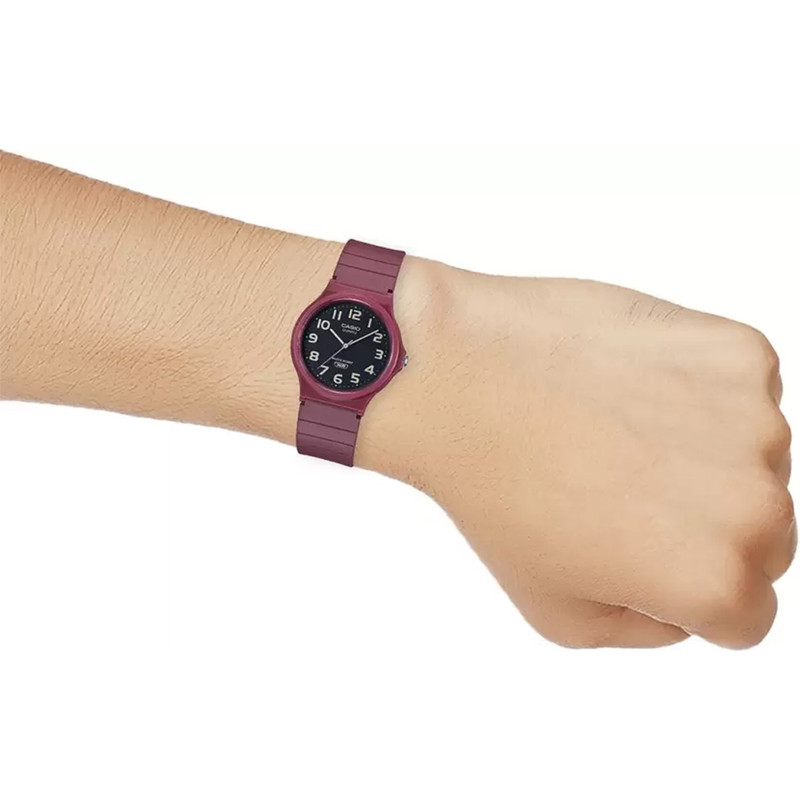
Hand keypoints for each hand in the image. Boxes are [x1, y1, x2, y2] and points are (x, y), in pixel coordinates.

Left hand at [364, 264, 794, 647]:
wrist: (459, 376)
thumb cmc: (495, 491)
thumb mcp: (559, 614)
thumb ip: (649, 630)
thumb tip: (692, 607)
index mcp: (712, 580)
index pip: (747, 612)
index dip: (687, 588)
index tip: (636, 549)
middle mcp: (753, 503)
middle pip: (764, 535)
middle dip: (703, 523)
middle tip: (618, 488)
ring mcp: (752, 419)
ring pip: (753, 459)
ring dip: (702, 452)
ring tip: (613, 432)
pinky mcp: (738, 352)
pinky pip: (741, 392)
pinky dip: (698, 392)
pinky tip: (627, 388)